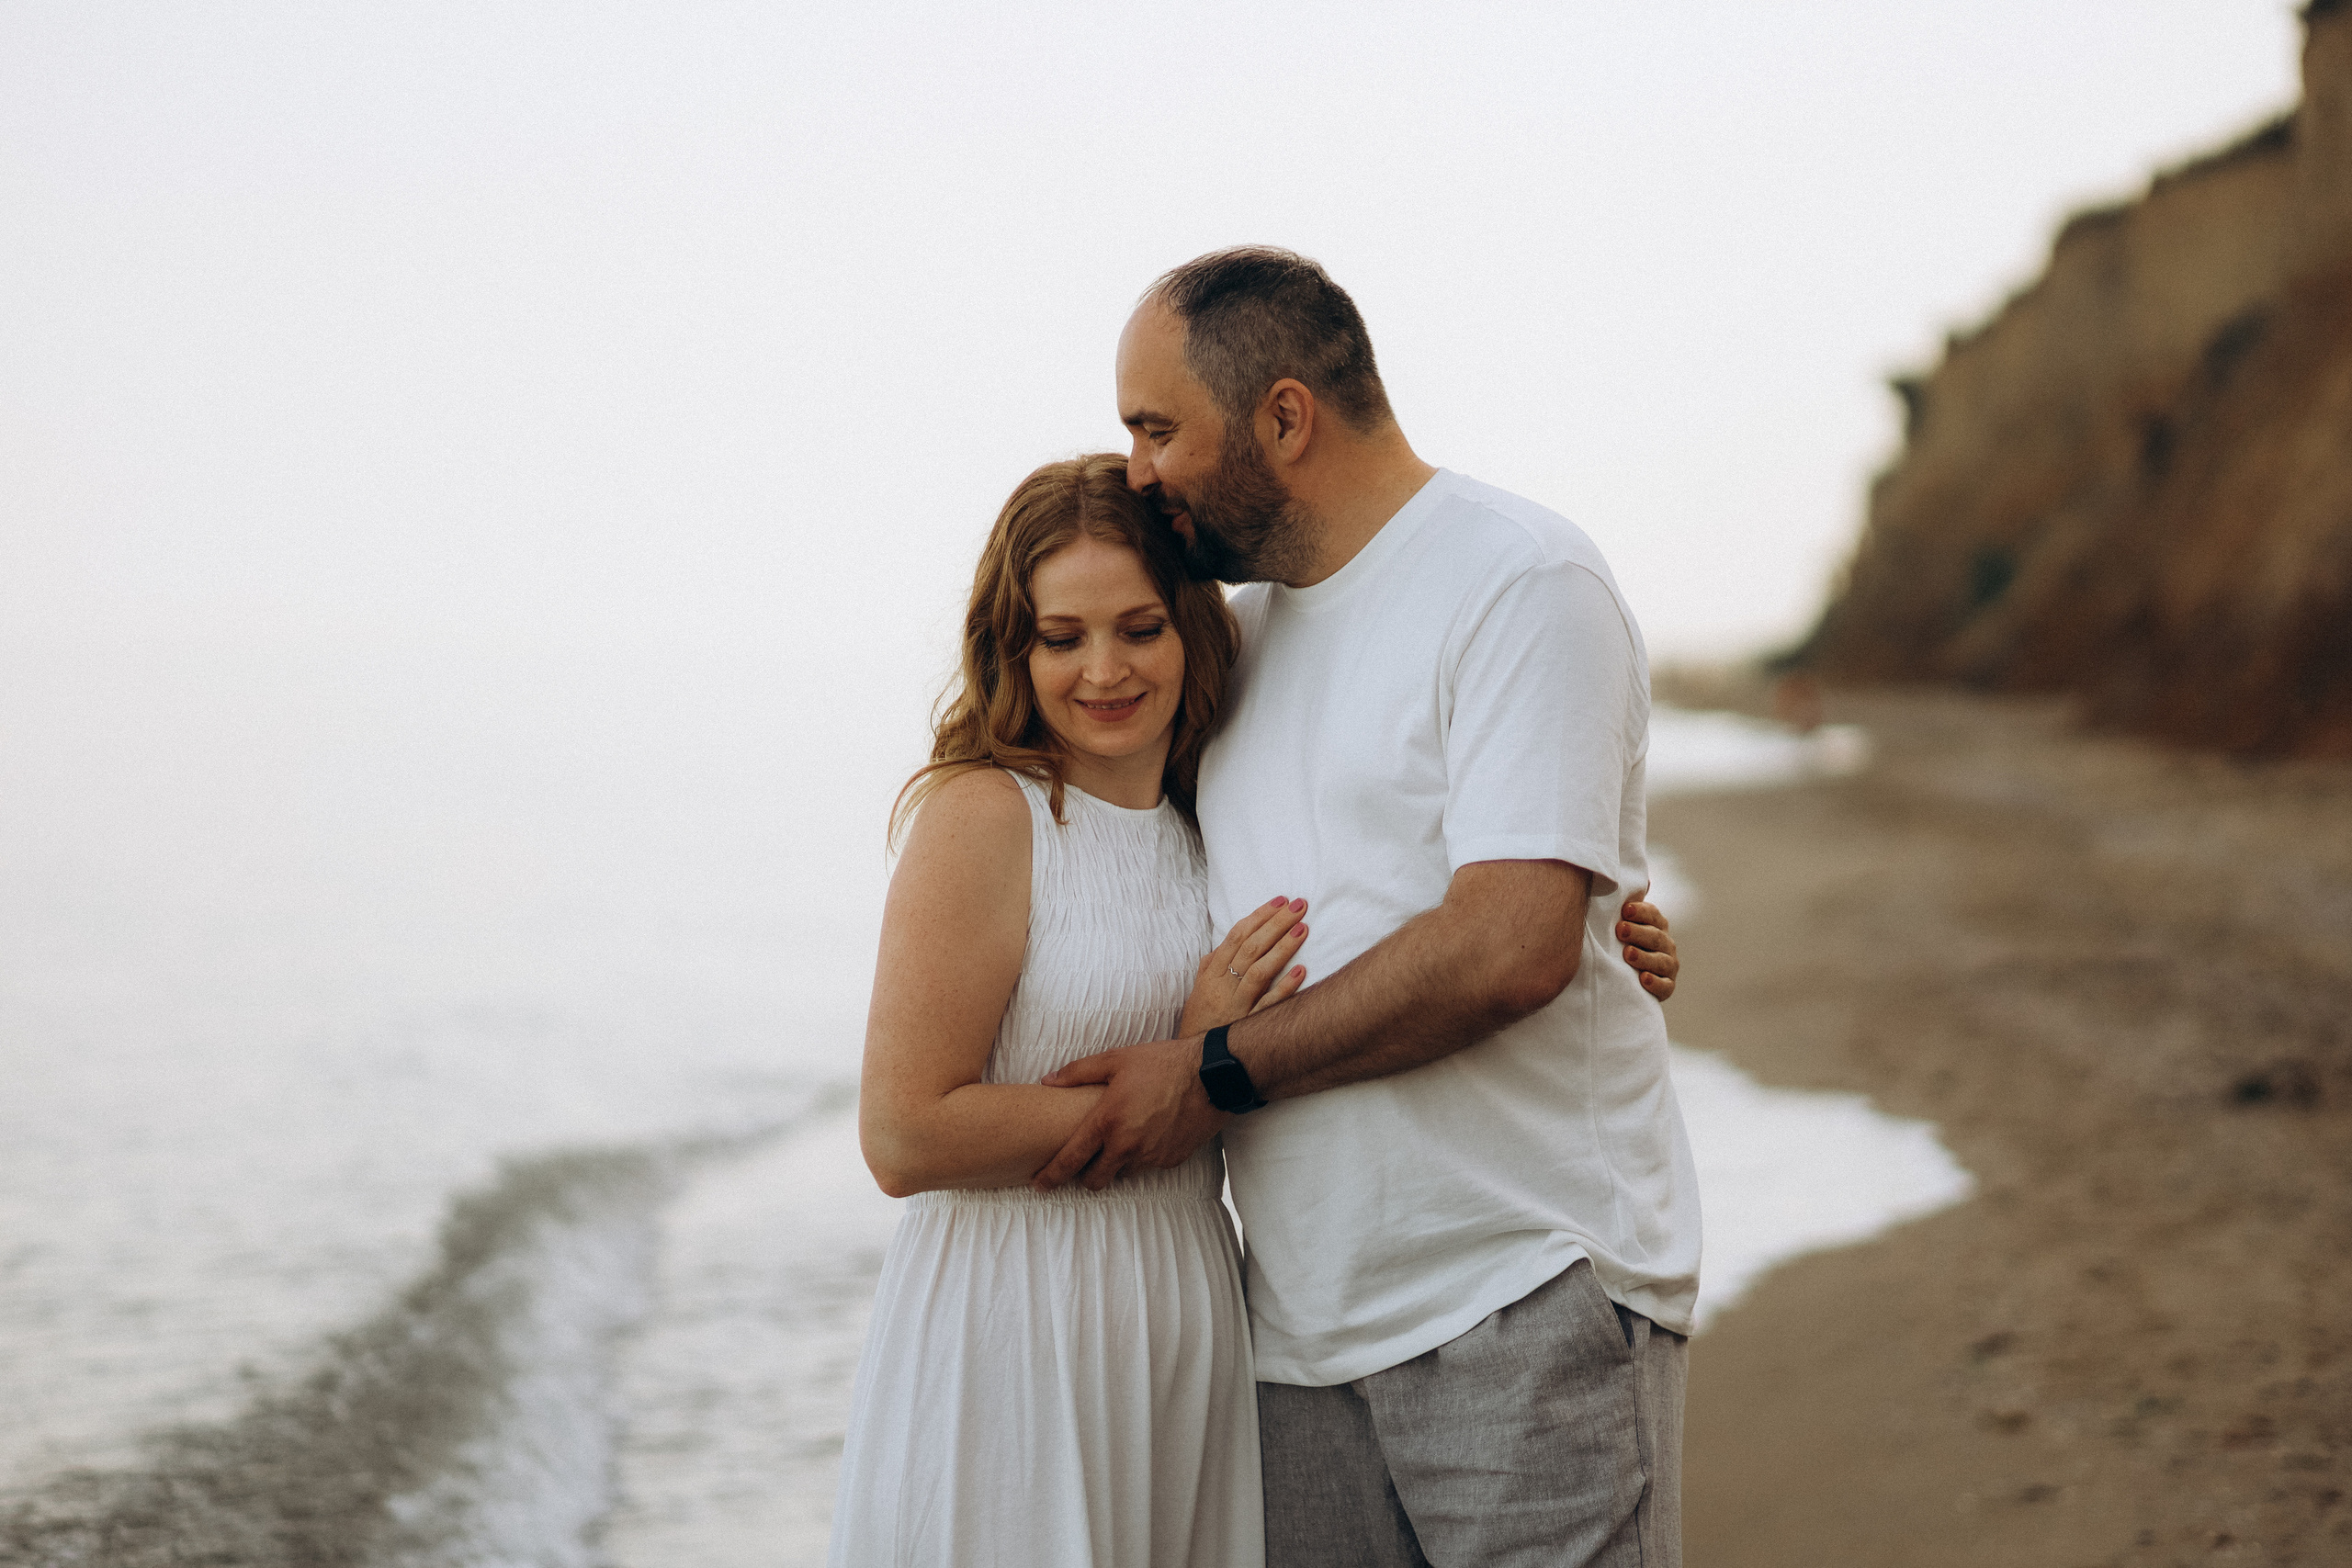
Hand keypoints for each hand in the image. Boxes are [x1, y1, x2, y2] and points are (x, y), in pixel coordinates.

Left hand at [1034, 1036, 1227, 1191]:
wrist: (1211, 1076)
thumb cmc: (1162, 1063)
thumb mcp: (1116, 1059)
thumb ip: (1078, 1072)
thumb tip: (1048, 1080)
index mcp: (1108, 1122)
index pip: (1071, 1159)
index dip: (1051, 1176)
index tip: (1039, 1185)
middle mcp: (1127, 1145)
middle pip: (1095, 1180)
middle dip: (1085, 1176)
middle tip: (1085, 1162)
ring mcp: (1151, 1156)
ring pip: (1123, 1173)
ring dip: (1117, 1163)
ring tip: (1124, 1137)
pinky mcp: (1171, 1160)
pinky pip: (1149, 1165)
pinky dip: (1143, 1155)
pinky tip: (1150, 1133)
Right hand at [1177, 896, 1309, 1036]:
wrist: (1195, 1062)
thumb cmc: (1200, 1023)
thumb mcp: (1199, 991)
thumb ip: (1209, 967)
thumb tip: (1221, 947)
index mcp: (1213, 974)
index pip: (1236, 937)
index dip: (1258, 917)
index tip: (1279, 901)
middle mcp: (1224, 986)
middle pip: (1251, 948)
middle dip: (1275, 924)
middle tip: (1299, 906)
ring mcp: (1238, 1006)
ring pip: (1259, 971)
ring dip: (1282, 948)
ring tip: (1303, 929)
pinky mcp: (1249, 1025)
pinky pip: (1268, 1005)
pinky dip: (1284, 987)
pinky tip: (1302, 971)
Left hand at [1617, 897, 1677, 1000]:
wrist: (1627, 977)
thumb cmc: (1622, 943)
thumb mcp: (1622, 923)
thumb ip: (1626, 905)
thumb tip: (1640, 879)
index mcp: (1656, 925)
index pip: (1652, 914)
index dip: (1641, 911)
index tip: (1625, 910)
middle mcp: (1666, 943)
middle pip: (1656, 936)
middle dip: (1639, 932)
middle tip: (1620, 930)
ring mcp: (1668, 965)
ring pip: (1661, 960)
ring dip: (1645, 957)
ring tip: (1628, 954)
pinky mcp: (1667, 987)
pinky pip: (1665, 985)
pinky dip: (1656, 983)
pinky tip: (1643, 979)